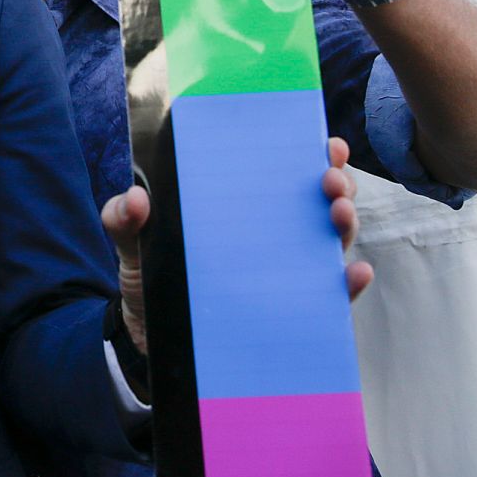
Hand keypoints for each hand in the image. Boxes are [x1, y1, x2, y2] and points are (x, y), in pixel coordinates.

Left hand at [100, 135, 373, 359]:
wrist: (148, 334)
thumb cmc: (149, 275)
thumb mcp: (131, 242)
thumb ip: (124, 218)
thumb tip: (137, 199)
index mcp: (241, 205)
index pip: (283, 173)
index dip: (310, 155)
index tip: (323, 142)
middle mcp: (272, 233)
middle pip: (317, 201)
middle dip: (334, 183)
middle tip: (328, 179)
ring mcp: (284, 270)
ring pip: (329, 241)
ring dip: (344, 223)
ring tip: (339, 212)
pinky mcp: (289, 308)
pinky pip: (328, 296)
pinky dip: (347, 284)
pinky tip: (353, 272)